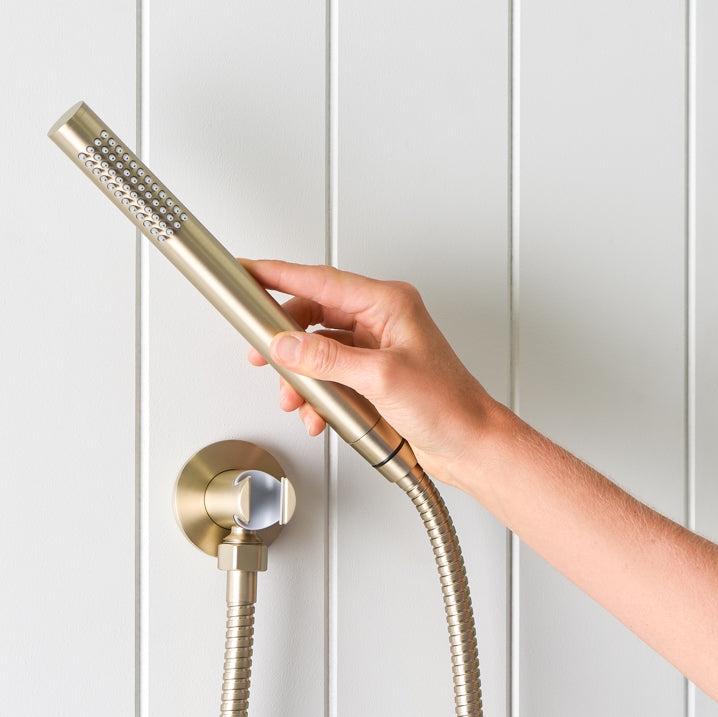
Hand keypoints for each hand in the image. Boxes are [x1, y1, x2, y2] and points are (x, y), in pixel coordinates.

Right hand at [242, 260, 499, 486]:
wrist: (469, 444)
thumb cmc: (448, 405)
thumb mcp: (380, 378)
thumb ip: (328, 358)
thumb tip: (287, 344)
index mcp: (388, 304)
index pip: (321, 280)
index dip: (278, 275)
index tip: (248, 271)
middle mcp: (381, 320)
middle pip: (313, 314)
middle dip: (286, 340)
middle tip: (261, 353)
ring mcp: (376, 347)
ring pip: (317, 348)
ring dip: (301, 375)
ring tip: (295, 398)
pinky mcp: (371, 374)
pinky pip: (330, 374)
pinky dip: (318, 393)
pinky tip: (318, 414)